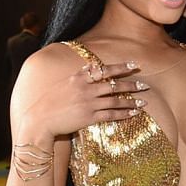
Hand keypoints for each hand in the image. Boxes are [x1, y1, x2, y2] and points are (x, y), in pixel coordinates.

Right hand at [23, 56, 146, 141]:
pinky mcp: (89, 117)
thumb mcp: (63, 84)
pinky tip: (134, 113)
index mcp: (79, 77)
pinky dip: (124, 113)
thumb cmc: (49, 102)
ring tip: (144, 101)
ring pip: (115, 100)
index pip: (104, 69)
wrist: (40, 120)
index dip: (121, 67)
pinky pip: (111, 114)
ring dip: (131, 101)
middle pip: (114, 84)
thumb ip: (78, 76)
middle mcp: (86, 88)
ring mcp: (88, 103)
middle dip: (131, 84)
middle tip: (144, 85)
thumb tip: (90, 67)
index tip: (134, 65)